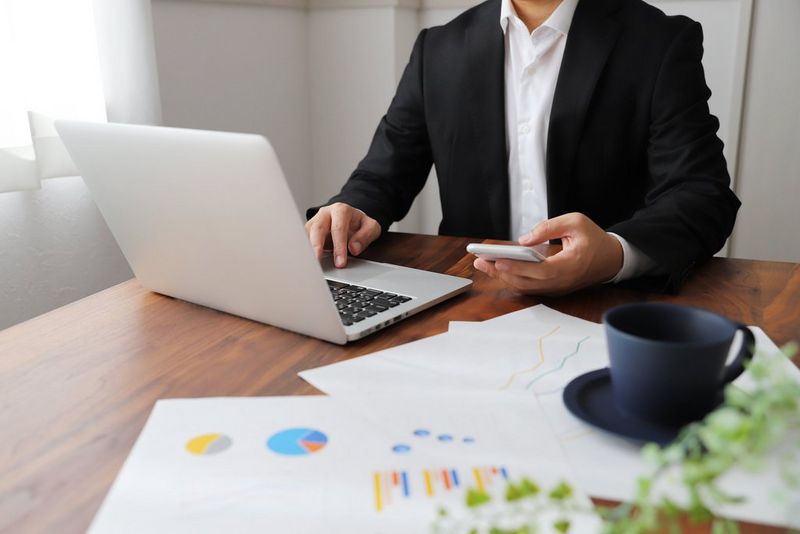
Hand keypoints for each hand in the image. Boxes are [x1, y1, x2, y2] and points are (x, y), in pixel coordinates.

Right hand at [304, 202, 381, 267]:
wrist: (351, 219)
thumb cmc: (359, 224)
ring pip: (307, 233)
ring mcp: (315, 221)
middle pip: (317, 228)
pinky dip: (305, 251)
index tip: (340, 262)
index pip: (338, 228)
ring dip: (308, 249)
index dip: (339, 246)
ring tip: (310, 264)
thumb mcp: (371, 227)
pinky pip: (303, 239)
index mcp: (341, 210)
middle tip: (318, 262)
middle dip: (317, 246)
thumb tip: (354, 248)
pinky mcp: (309, 231)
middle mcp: (325, 214)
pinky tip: (307, 262)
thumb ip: (365, 236)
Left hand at [473, 213, 622, 295]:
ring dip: (503, 276)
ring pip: (525, 287)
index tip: (497, 260)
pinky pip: (529, 287)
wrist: (612, 259)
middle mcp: (562, 281)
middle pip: (527, 282)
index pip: (540, 270)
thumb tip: (523, 239)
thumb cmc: (594, 238)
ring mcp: (558, 288)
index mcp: (570, 265)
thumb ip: (549, 227)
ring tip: (483, 264)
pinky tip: (497, 268)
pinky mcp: (554, 289)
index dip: (517, 267)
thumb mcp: (575, 222)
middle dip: (500, 271)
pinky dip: (512, 278)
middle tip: (480, 261)